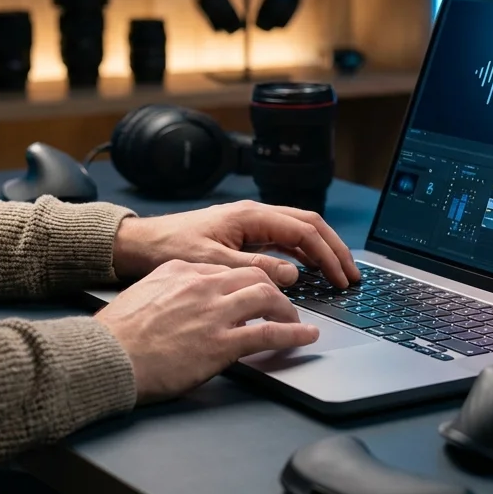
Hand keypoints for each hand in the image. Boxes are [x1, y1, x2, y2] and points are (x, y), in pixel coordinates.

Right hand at [96, 260, 319, 402]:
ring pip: (268, 296)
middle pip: (254, 276)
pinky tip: (306, 337)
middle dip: (274, 289)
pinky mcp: (222, 343)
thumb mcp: (143, 295)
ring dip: (288, 309)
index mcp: (182, 270)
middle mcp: (202, 285)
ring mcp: (214, 313)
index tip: (255, 292)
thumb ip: (169, 291)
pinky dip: (294, 334)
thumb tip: (183, 299)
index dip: (247, 281)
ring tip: (296, 321)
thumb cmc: (117, 334)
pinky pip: (269, 333)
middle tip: (281, 304)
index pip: (227, 268)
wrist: (107, 357)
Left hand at [111, 200, 359, 287]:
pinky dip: (301, 255)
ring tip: (337, 275)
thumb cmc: (170, 248)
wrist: (140, 243)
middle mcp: (254, 214)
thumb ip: (255, 267)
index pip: (304, 230)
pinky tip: (307, 272)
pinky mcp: (243, 234)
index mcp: (250, 215)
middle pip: (308, 226)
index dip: (328, 255)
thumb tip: (293, 274)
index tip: (341, 278)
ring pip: (298, 232)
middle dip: (334, 250)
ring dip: (320, 252)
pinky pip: (282, 241)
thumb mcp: (213, 263)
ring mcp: (249, 223)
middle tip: (351, 276)